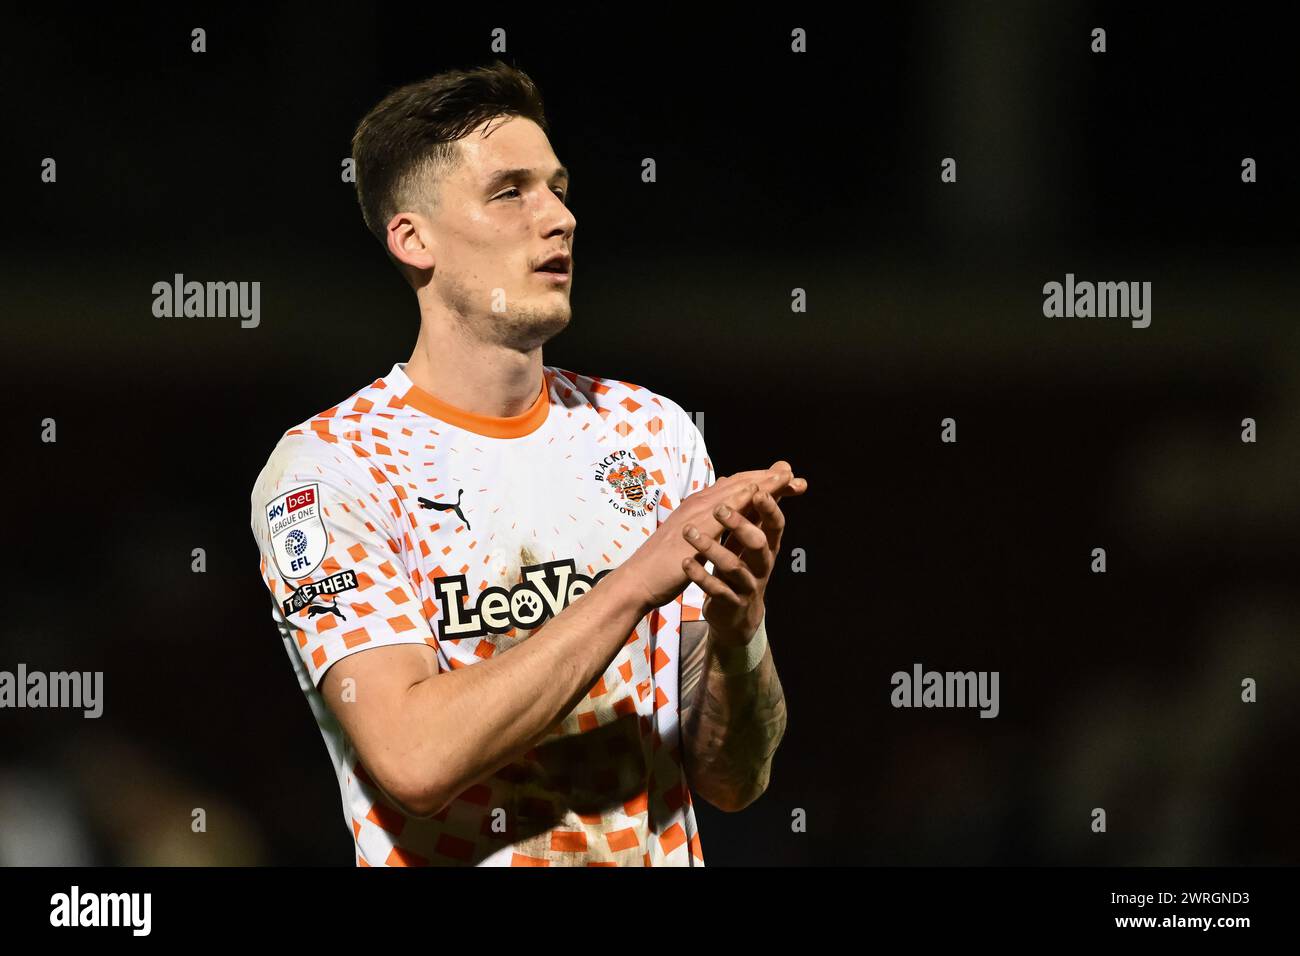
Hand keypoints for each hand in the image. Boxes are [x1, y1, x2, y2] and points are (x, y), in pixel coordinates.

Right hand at [614, 461, 806, 611]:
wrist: (639, 580)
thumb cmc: (665, 561)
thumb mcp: (693, 537)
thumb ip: (710, 523)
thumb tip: (725, 509)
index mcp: (699, 506)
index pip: (735, 488)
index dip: (761, 482)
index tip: (785, 479)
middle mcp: (698, 504)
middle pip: (739, 484)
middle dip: (767, 477)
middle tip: (792, 472)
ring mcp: (695, 514)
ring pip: (733, 491)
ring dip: (760, 481)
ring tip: (784, 476)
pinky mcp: (693, 529)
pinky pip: (720, 510)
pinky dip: (738, 499)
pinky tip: (755, 494)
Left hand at [681, 462, 804, 647]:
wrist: (736, 613)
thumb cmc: (743, 564)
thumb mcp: (753, 535)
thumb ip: (760, 505)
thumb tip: (782, 467)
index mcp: (768, 545)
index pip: (775, 524)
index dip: (770, 507)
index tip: (759, 490)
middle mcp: (762, 564)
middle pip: (758, 543)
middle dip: (741, 524)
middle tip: (720, 509)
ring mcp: (746, 585)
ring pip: (733, 567)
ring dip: (711, 548)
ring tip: (690, 533)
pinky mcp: (729, 602)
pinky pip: (716, 589)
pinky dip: (700, 575)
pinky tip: (687, 563)